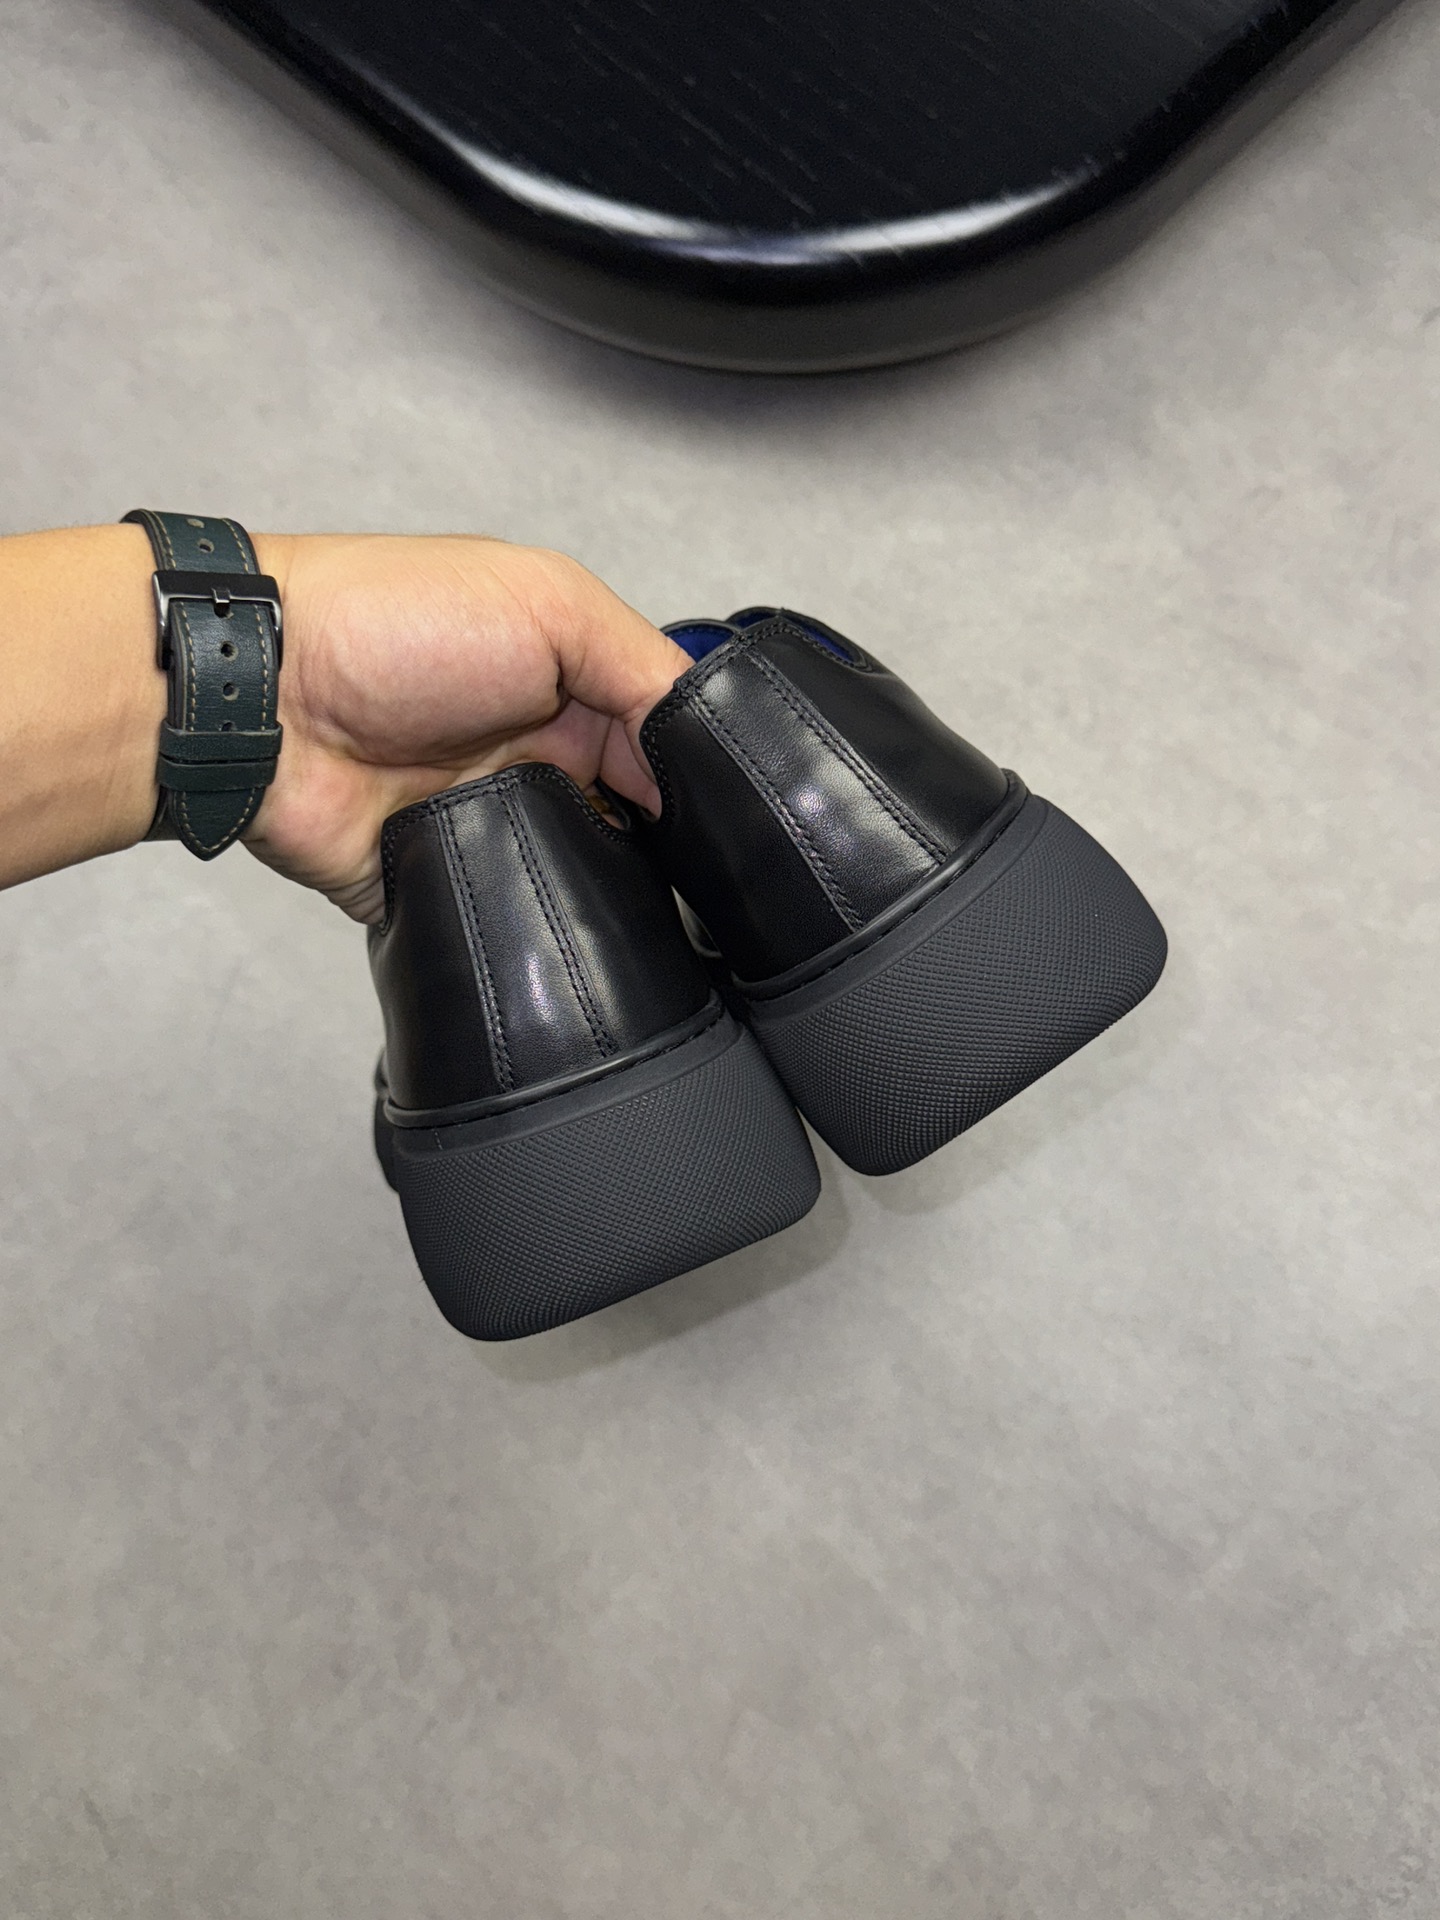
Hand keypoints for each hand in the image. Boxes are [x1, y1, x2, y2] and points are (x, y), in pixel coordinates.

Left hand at [248, 534, 689, 922]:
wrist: (264, 693)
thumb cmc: (397, 623)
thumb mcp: (549, 603)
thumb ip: (640, 667)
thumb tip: (700, 759)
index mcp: (565, 688)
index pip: (659, 745)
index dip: (699, 781)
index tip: (734, 821)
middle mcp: (533, 759)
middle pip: (630, 823)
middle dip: (663, 848)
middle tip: (702, 877)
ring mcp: (486, 825)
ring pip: (576, 883)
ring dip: (601, 890)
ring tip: (641, 910)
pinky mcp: (436, 885)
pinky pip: (499, 923)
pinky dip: (528, 927)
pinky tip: (564, 934)